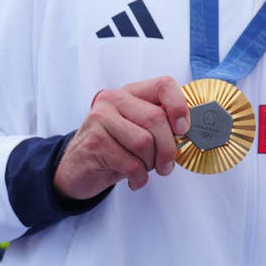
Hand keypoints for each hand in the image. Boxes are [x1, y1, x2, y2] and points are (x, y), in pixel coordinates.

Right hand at [54, 76, 191, 200]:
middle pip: (156, 119)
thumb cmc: (115, 149)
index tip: (183, 129)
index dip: (179, 107)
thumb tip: (189, 133)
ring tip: (145, 170)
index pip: (163, 85)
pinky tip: (134, 180)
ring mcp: (100, 120)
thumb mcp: (138, 131)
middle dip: (168, 148)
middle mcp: (113, 100)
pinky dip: (139, 177)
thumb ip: (160, 125)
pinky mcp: (94, 143)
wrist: (76, 169)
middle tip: (166, 165)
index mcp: (130, 93)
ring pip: (144, 142)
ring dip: (151, 164)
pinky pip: (131, 163)